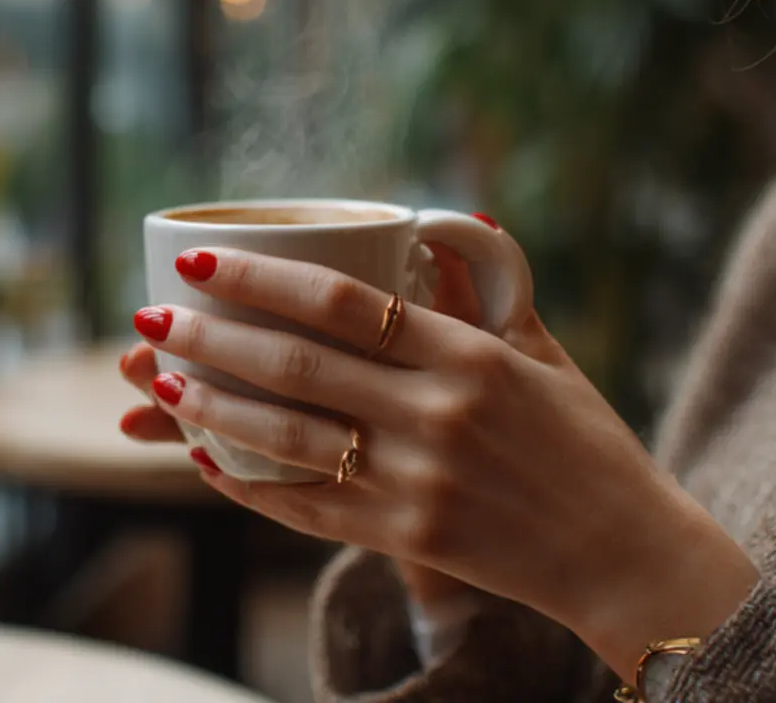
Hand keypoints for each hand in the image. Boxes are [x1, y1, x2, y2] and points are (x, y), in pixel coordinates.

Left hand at [127, 241, 758, 677]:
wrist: (625, 555)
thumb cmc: (586, 444)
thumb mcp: (545, 355)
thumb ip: (487, 291)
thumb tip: (446, 221)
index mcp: (469, 355)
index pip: (343, 301)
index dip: (261, 277)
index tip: (200, 259)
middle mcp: (437, 413)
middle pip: (298, 365)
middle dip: (212, 338)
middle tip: (151, 320)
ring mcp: (418, 481)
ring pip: (290, 437)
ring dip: (215, 409)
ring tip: (162, 386)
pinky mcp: (408, 538)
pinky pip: (310, 508)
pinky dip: (253, 485)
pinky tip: (209, 461)